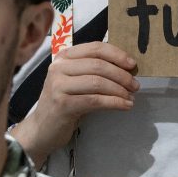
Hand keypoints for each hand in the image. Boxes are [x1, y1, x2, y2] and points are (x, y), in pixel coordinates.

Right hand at [12, 41, 137, 164]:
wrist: (42, 129)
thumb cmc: (65, 102)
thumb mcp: (76, 80)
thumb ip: (94, 69)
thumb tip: (127, 66)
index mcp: (64, 56)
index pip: (95, 48)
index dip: (117, 54)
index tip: (132, 64)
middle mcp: (59, 68)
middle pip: (98, 65)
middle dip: (121, 75)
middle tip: (135, 85)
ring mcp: (58, 86)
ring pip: (98, 82)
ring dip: (119, 90)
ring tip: (130, 97)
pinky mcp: (62, 104)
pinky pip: (95, 100)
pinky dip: (114, 103)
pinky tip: (125, 106)